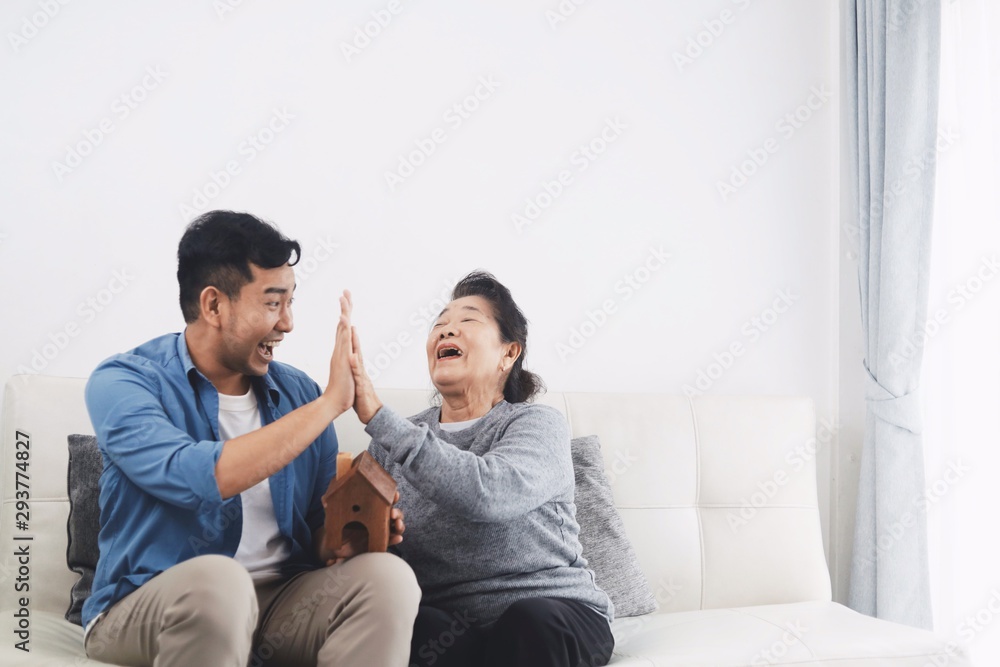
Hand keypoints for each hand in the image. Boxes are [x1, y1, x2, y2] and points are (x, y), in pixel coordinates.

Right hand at [322, 291, 354, 415]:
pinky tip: (344, 317)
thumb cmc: (342, 391)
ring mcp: (340, 353)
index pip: (343, 330)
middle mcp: (340, 349)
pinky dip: (343, 328)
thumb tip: (348, 356)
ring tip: (344, 297)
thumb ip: (347, 364)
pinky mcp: (342, 358)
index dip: (345, 316)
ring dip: (344, 312)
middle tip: (345, 292)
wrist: (334, 402)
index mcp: (342, 352)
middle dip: (344, 307)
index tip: (346, 303)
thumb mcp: (347, 373)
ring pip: (342, 328)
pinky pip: (343, 340)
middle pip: (342, 324)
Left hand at [323, 491, 404, 565]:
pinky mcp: (378, 543)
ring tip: (398, 525)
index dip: (392, 496)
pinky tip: (398, 538)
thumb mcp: (332, 515)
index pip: (384, 499)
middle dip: (397, 512)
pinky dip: (395, 539)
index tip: (395, 494)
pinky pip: (389, 541)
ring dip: (399, 525)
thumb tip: (324, 500)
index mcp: (370, 507)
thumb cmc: (335, 525)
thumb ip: (330, 507)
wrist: (332, 544)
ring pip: (395, 526)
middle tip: (393, 514)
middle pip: (394, 513)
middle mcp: (378, 518)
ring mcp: (379, 531)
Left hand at [349, 326, 382, 423]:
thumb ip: (355, 370)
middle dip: (353, 332)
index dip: (349, 334)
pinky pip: (358, 374)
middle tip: (350, 317)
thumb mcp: (356, 381)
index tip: (346, 319)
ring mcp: (362, 376)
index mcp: (357, 367)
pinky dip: (355, 365)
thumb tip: (351, 361)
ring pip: (358, 357)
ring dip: (356, 343)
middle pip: (357, 347)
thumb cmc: (363, 398)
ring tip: (352, 330)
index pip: (353, 348)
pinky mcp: (361, 386)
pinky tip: (352, 356)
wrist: (372, 413)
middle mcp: (361, 368)